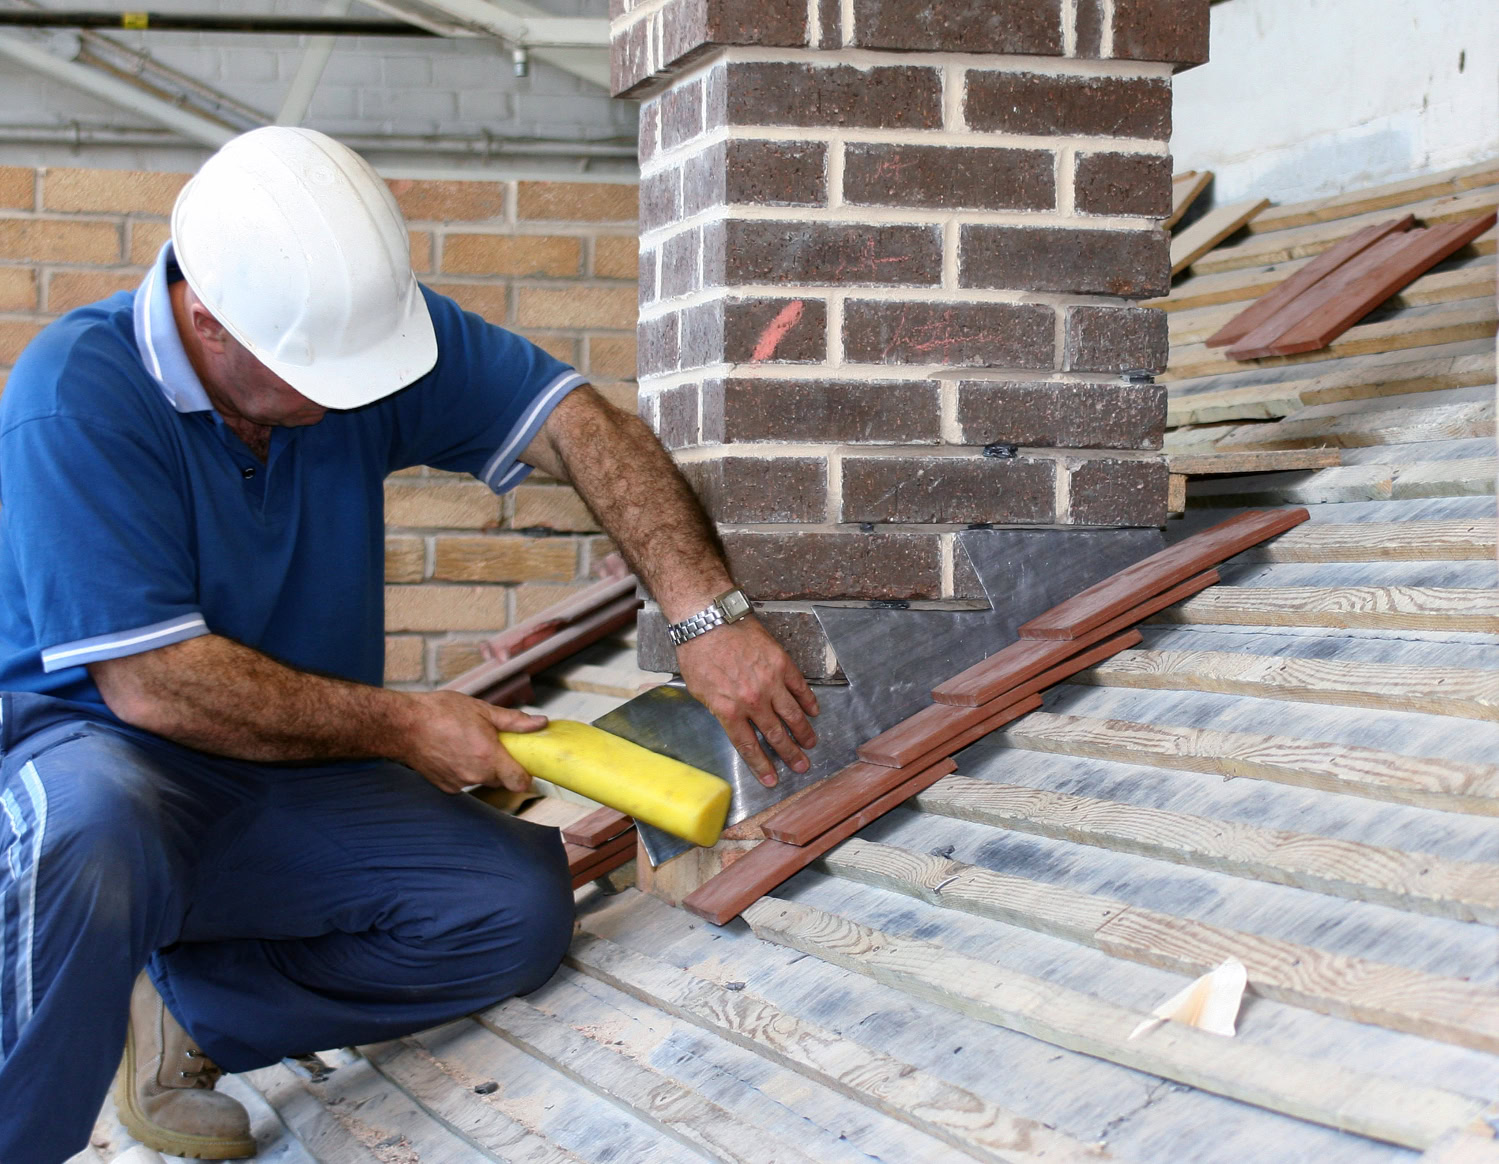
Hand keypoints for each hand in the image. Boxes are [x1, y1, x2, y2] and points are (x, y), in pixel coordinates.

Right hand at [398, 691, 545, 793]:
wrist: (403, 724)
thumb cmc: (440, 713)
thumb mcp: (482, 710)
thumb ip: (514, 721)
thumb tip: (540, 723)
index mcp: (489, 757)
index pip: (520, 782)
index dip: (526, 775)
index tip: (526, 764)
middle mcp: (475, 775)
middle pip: (502, 780)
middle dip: (503, 765)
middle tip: (495, 744)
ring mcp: (459, 783)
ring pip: (482, 780)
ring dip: (483, 767)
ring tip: (470, 743)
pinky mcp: (445, 787)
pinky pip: (464, 781)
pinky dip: (465, 770)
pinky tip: (455, 751)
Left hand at [675, 618, 819, 786]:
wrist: (709, 618)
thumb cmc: (698, 651)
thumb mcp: (698, 690)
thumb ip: (719, 709)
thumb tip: (733, 721)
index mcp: (729, 710)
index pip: (749, 746)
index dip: (762, 765)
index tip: (772, 779)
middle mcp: (753, 701)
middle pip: (776, 735)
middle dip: (790, 754)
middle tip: (801, 766)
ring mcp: (770, 682)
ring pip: (793, 715)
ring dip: (804, 733)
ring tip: (811, 744)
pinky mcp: (782, 664)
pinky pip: (800, 688)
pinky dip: (808, 702)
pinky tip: (813, 712)